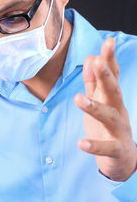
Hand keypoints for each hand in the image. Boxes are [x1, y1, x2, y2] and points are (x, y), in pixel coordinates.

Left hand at [74, 37, 136, 180]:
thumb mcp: (100, 101)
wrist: (123, 160)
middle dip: (106, 76)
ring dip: (94, 107)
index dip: (109, 59)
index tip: (108, 41)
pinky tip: (81, 143)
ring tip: (78, 98)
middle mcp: (118, 111)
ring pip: (109, 117)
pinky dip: (94, 146)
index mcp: (112, 99)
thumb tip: (89, 58)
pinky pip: (106, 148)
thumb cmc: (108, 126)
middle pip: (113, 92)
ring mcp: (119, 131)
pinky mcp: (116, 149)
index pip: (112, 77)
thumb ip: (94, 82)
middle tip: (97, 61)